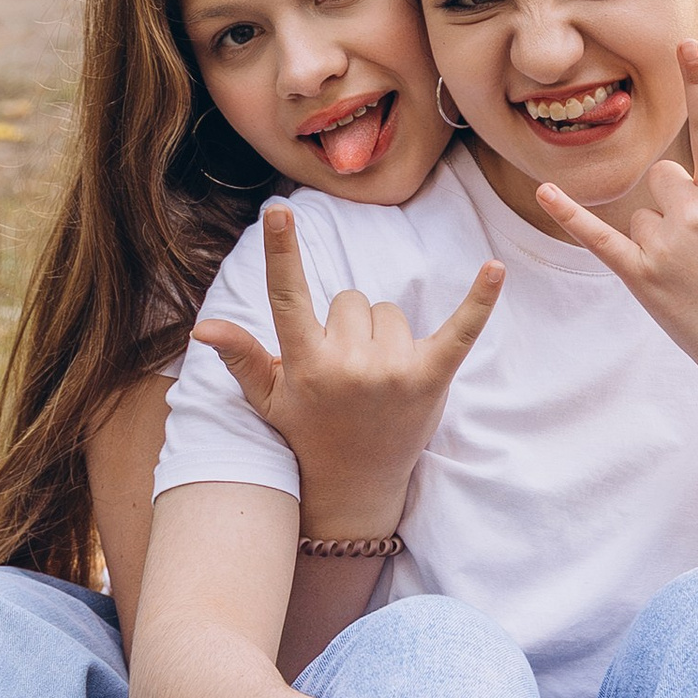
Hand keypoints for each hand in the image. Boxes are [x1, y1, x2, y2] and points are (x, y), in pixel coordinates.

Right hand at [194, 206, 503, 535]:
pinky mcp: (432, 379)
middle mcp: (349, 366)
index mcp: (306, 365)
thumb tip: (202, 327)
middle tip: (344, 372)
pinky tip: (495, 270)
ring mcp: (393, 373)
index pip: (289, 298)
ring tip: (374, 379)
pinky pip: (460, 330)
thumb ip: (242, 357)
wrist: (356, 487)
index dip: (283, 252)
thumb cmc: (308, 433)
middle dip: (345, 325)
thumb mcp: (269, 399)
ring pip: (387, 312)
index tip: (278, 209)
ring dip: (381, 334)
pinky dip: (479, 300)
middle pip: (351, 300)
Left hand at [535, 42, 697, 387]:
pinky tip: (542, 191)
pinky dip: (570, 215)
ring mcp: (665, 246)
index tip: (683, 44)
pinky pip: (596, 237)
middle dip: (680, 199)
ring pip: (642, 211)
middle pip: (666, 175)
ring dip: (659, 232)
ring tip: (691, 271)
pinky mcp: (638, 276)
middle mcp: (695, 216)